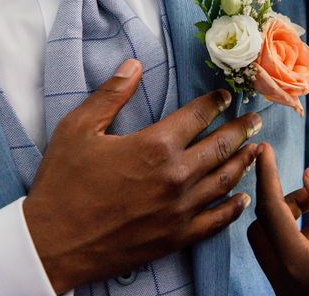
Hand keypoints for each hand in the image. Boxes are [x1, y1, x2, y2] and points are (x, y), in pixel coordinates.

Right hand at [24, 59, 259, 292]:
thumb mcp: (78, 128)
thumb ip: (111, 94)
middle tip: (256, 119)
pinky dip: (233, 208)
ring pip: (225, 180)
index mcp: (155, 145)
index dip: (215, 102)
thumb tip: (134, 64)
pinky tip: (242, 198)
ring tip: (257, 150)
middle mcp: (177, 175)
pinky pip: (216, 221)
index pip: (198, 115)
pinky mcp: (177, 237)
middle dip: (242, 128)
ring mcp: (181, 208)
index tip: (225, 96)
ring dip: (244, 162)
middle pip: (221, 145)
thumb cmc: (62, 184)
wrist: (52, 244)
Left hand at [248, 143, 308, 295]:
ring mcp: (290, 295)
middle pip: (264, 228)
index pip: (269, 209)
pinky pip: (291, 262)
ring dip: (301, 224)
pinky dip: (308, 243)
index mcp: (296, 267)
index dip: (266, 174)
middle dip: (284, 204)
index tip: (265, 150)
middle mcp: (285, 283)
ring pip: (277, 246)